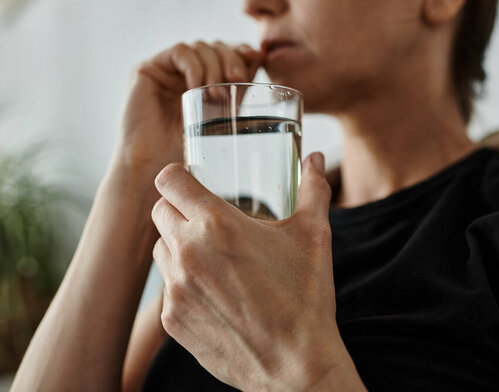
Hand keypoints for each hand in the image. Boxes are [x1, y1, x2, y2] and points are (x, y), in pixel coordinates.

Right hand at [112, 41, 263, 179]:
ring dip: (214, 66)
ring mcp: (165, 70)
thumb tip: (259, 58)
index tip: (255, 61)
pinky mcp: (147, 69)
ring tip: (216, 94)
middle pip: (215, 46)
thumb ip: (236, 90)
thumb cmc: (188, 151)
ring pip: (200, 47)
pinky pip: (179, 52)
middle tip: (237, 78)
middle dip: (231, 58)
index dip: (242, 52)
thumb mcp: (222, 116)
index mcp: (203, 80)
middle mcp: (184, 72)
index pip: (227, 51)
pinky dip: (194, 66)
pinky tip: (196, 86)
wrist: (155, 169)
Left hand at [151, 152, 361, 390]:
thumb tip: (315, 158)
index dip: (179, 175)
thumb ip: (313, 189)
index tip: (191, 181)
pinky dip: (182, 282)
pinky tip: (214, 293)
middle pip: (160, 211)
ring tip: (213, 258)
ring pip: (161, 249)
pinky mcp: (171, 319)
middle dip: (180, 209)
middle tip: (209, 220)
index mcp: (217, 224)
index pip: (169, 180)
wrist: (295, 363)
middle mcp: (188, 252)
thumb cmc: (304, 297)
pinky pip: (166, 287)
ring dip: (179, 245)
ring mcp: (175, 288)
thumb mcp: (313, 236)